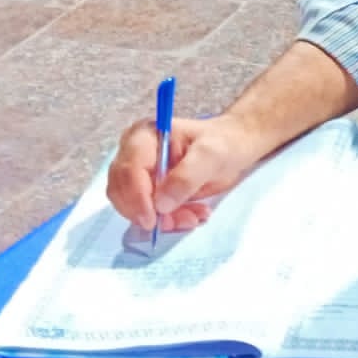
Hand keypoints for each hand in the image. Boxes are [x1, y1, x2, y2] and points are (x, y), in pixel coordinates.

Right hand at [105, 114, 265, 233]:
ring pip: (133, 207)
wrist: (233, 148)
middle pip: (123, 191)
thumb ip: (186, 177)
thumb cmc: (222, 143)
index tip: (153, 220)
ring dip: (163, 220)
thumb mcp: (211, 156)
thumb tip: (161, 204)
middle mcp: (133, 154)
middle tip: (183, 220)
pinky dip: (168, 221)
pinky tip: (191, 215)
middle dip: (150, 212)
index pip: (128, 170)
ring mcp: (138, 174)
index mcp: (144, 137)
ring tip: (194, 216)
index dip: (137, 198)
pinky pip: (146, 214)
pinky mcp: (147, 191)